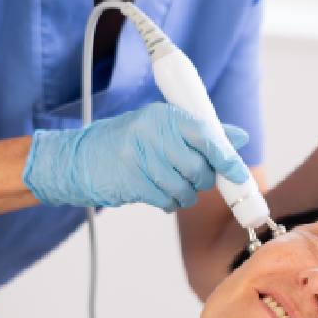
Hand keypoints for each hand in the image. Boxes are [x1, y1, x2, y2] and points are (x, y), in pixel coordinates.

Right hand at [23, 102, 249, 211]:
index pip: (205, 134)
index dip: (226, 157)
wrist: (78, 159)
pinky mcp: (130, 181)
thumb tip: (239, 138)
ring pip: (183, 187)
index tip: (238, 173)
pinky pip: (166, 200)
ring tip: (172, 185)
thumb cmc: (127, 142)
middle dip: (202, 180)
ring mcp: (139, 157)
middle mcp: (151, 131)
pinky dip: (169, 202)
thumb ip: (202, 132)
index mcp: (164, 114)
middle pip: (197, 167)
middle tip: (195, 178)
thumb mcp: (161, 127)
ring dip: (185, 194)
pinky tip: (158, 192)